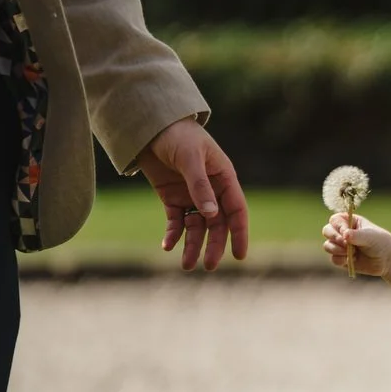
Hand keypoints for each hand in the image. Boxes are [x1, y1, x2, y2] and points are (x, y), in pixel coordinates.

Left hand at [136, 118, 248, 271]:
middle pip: (217, 225)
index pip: (237, 210)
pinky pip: (176, 222)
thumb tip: (212, 215)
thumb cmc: (177, 135)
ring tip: (186, 265)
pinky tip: (167, 246)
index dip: (240, 233)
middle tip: (208, 265)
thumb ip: (200, 186)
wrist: (150, 125)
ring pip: (197, 228)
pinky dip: (173, 235)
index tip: (239, 255)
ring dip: (193, 246)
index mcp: (224, 178)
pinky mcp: (173, 199)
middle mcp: (212, 190)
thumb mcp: (190, 157)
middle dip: (214, 246)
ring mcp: (192, 196)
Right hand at [322, 213, 390, 276]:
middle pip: (327, 231)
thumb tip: (345, 235)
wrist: (388, 260)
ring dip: (338, 250)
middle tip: (347, 244)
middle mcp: (343, 232)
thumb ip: (357, 235)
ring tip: (354, 253)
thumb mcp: (370, 236)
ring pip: (327, 246)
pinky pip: (333, 259)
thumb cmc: (381, 243)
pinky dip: (341, 260)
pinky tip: (353, 260)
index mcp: (349, 221)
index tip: (346, 233)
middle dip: (335, 238)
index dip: (338, 226)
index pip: (335, 220)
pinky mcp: (342, 259)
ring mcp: (341, 246)